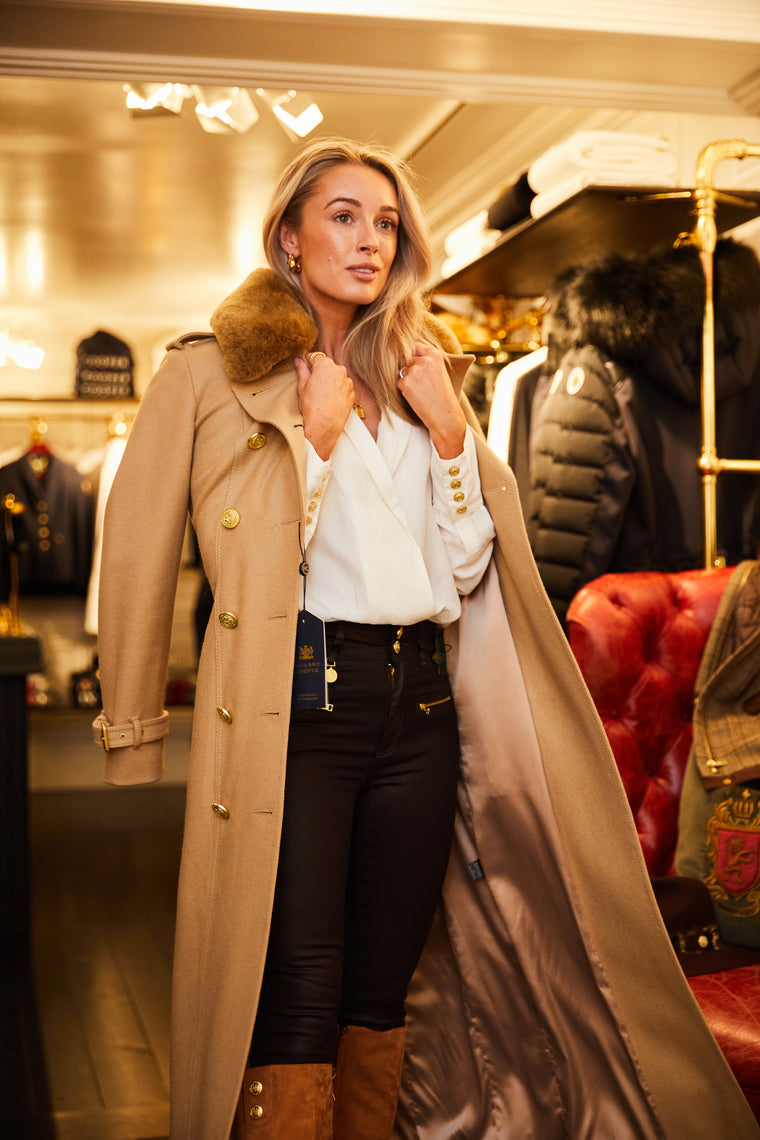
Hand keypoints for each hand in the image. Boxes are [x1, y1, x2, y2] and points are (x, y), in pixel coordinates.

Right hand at [295, 353, 355, 459]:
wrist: (323, 426)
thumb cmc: (312, 406)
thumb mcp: (302, 385)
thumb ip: (301, 369)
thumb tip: (298, 361)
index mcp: (325, 365)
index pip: (316, 356)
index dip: (309, 362)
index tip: (306, 366)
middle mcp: (339, 370)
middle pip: (328, 366)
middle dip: (321, 372)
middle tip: (313, 384)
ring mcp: (347, 381)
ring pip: (337, 376)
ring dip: (330, 381)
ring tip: (322, 394)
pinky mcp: (352, 392)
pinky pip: (343, 387)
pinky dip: (338, 390)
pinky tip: (330, 399)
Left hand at [397, 344, 466, 459]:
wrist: (445, 416)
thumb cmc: (443, 396)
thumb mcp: (439, 372)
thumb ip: (427, 361)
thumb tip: (405, 354)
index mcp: (435, 355)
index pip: (414, 346)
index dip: (411, 354)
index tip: (412, 362)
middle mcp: (424, 360)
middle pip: (406, 359)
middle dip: (409, 369)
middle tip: (421, 384)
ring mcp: (414, 371)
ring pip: (402, 371)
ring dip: (407, 380)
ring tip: (421, 391)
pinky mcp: (406, 382)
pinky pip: (399, 383)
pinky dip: (404, 390)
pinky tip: (416, 397)